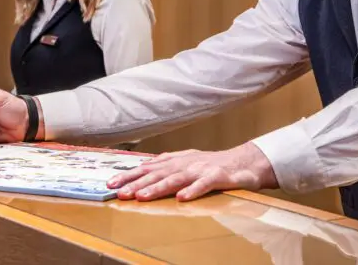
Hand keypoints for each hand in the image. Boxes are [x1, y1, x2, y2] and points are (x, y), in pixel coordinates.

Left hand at [107, 142, 277, 201]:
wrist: (246, 162)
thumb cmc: (214, 165)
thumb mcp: (188, 161)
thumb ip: (167, 164)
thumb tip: (143, 168)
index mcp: (178, 160)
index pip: (149, 167)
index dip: (130, 175)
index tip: (111, 184)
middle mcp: (187, 162)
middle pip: (158, 173)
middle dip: (137, 182)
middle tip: (119, 193)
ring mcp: (202, 169)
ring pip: (177, 178)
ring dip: (158, 187)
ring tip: (142, 196)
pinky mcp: (218, 177)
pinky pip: (204, 184)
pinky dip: (193, 190)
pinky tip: (182, 198)